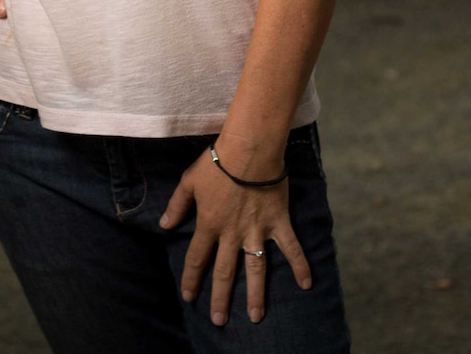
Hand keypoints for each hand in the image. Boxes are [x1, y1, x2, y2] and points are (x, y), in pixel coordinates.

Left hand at [160, 146, 310, 326]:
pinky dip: (300, 264)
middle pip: (225, 271)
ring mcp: (257, 231)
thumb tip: (164, 225)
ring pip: (256, 269)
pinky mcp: (277, 223)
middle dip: (221, 298)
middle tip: (219, 320)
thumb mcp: (189, 181)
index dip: (192, 278)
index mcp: (209, 223)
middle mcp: (232, 233)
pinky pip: (291, 247)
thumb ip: (177, 205)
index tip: (189, 296)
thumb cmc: (217, 162)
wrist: (249, 150)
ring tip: (255, 317)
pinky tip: (306, 284)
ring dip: (255, 294)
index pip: (197, 257)